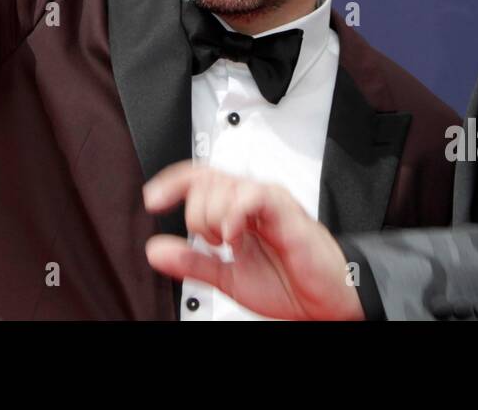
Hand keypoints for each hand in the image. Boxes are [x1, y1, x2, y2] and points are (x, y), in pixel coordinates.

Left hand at [142, 162, 365, 319]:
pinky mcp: (284, 209)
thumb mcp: (227, 276)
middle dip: (196, 214)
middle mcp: (250, 200)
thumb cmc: (287, 283)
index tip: (153, 200)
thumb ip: (192, 261)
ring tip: (228, 243)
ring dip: (213, 217)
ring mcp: (267, 201)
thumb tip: (155, 250)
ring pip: (222, 185)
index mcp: (236, 210)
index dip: (171, 183)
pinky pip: (252, 195)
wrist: (325, 299)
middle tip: (212, 242)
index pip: (198, 179)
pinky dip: (234, 214)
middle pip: (204, 180)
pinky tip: (233, 236)